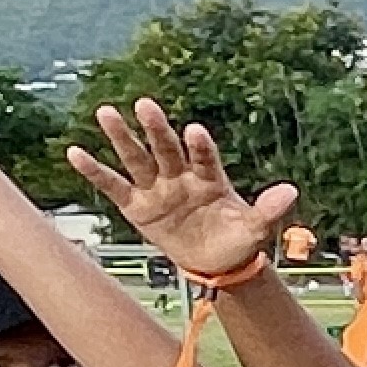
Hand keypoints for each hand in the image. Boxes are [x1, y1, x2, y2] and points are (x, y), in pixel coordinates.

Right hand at [70, 98, 288, 271]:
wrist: (215, 262)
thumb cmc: (236, 239)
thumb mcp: (255, 228)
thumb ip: (268, 209)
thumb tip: (291, 191)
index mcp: (211, 179)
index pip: (204, 158)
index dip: (200, 147)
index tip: (195, 131)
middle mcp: (181, 177)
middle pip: (166, 150)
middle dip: (157, 129)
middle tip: (145, 104)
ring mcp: (157, 189)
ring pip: (137, 159)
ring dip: (122, 138)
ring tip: (107, 112)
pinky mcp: (137, 206)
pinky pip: (113, 186)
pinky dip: (95, 172)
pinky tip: (75, 152)